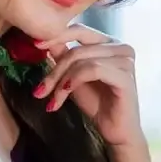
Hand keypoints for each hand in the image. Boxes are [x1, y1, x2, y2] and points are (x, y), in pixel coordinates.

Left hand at [32, 24, 144, 147]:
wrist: (115, 131)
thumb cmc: (98, 104)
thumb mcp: (73, 77)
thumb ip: (63, 57)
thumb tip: (43, 38)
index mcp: (109, 43)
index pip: (79, 30)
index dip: (55, 35)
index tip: (35, 45)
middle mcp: (120, 47)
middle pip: (77, 48)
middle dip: (55, 70)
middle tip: (41, 90)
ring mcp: (125, 60)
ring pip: (81, 59)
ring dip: (62, 80)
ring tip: (54, 99)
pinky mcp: (126, 76)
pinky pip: (92, 70)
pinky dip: (74, 81)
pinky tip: (65, 94)